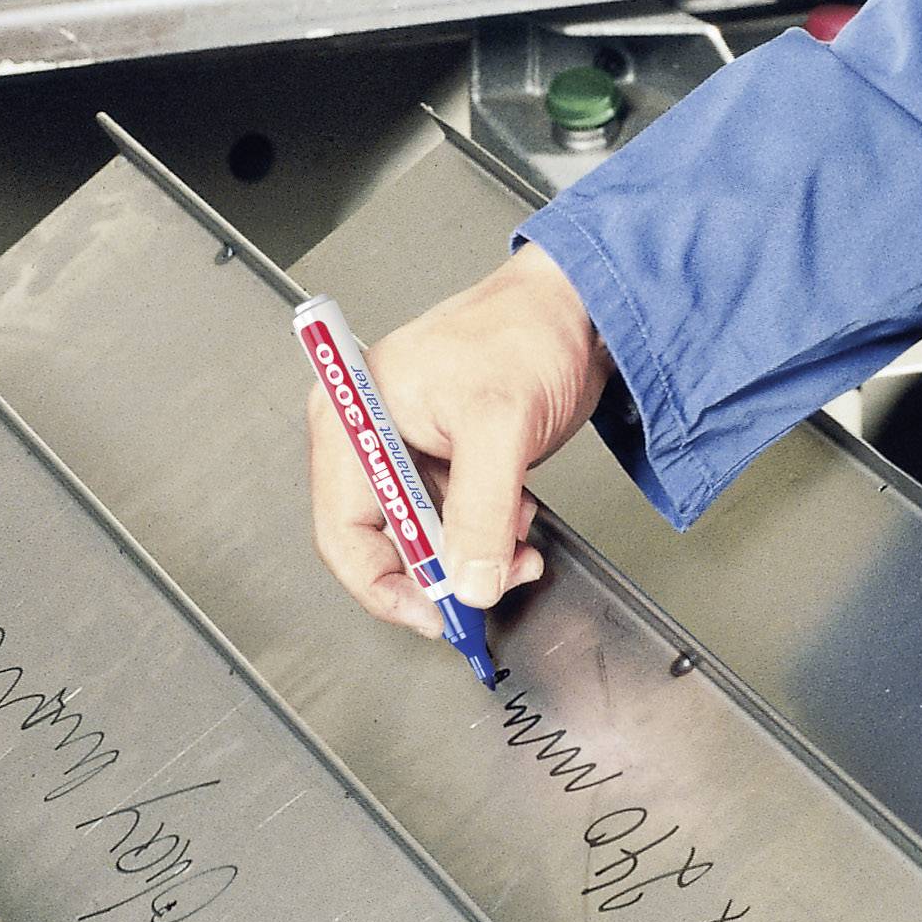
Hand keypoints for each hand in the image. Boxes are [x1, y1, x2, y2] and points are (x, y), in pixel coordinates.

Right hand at [306, 244, 612, 636]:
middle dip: (442, 570)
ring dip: (475, 556)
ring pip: (426, 542)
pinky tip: (518, 517)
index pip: (344, 532)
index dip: (384, 585)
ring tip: (517, 539)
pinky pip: (456, 526)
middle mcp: (370, 441)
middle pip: (383, 545)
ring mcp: (406, 455)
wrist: (578, 308)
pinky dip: (489, 537)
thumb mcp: (499, 425)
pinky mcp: (445, 465)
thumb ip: (480, 512)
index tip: (433, 613)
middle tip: (488, 582)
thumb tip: (468, 581)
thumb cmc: (523, 330)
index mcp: (354, 419)